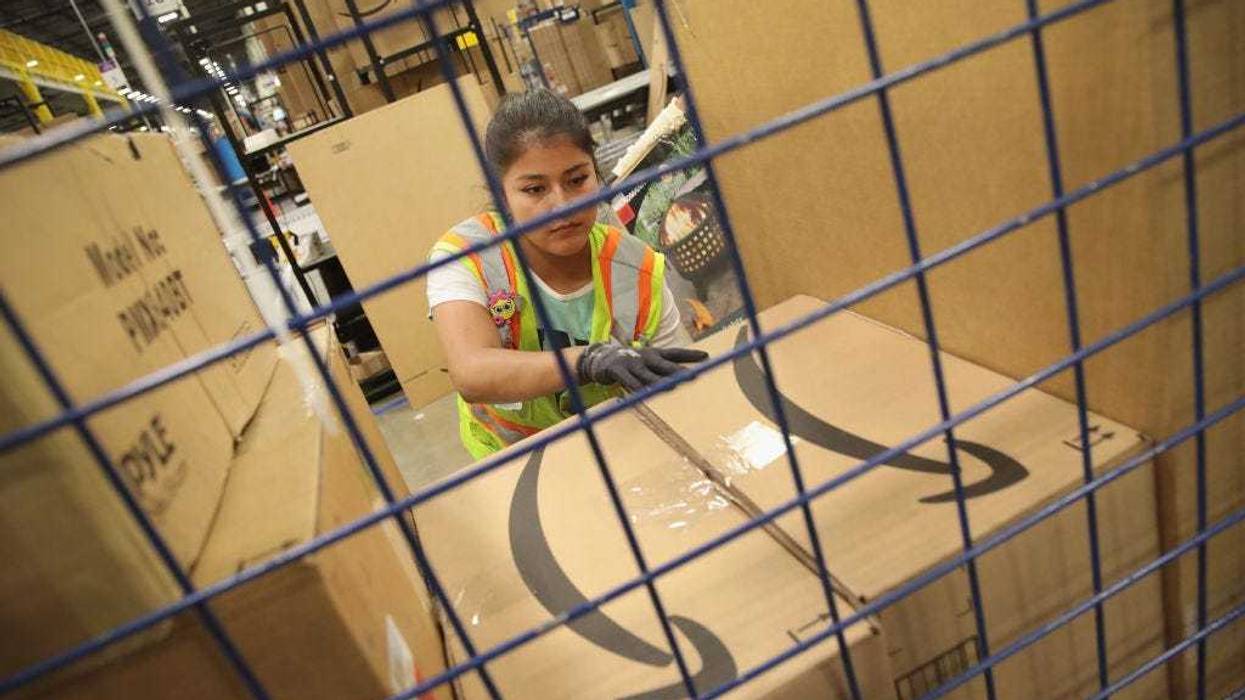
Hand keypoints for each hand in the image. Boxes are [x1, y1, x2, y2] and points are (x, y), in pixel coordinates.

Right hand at [576, 342, 708, 390]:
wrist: (601, 359)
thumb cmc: (632, 363)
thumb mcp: (649, 362)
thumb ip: (664, 369)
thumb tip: (684, 378)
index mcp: (655, 353)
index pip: (675, 353)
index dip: (690, 354)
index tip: (706, 356)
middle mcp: (645, 357)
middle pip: (664, 364)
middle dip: (678, 371)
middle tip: (693, 376)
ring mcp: (631, 363)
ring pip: (647, 374)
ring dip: (659, 382)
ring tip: (671, 388)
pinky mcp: (617, 370)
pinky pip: (628, 381)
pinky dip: (635, 387)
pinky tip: (643, 393)